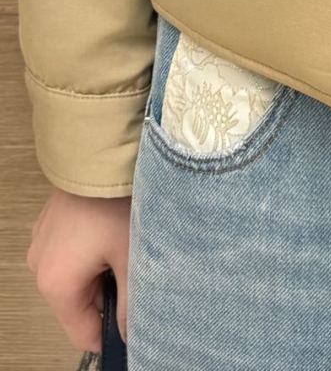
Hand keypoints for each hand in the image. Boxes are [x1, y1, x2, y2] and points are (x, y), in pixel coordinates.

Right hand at [26, 188, 130, 349]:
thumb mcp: (132, 256)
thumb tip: (132, 332)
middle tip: (137, 271)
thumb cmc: (115, 201)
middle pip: (79, 303)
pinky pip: (71, 252)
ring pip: (77, 276)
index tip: (136, 320)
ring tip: (127, 245)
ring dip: (101, 270)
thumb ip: (132, 303)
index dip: (111, 333)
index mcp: (57, 284)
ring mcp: (42, 243)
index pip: (83, 333)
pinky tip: (113, 229)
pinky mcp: (50, 224)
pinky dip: (92, 250)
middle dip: (109, 294)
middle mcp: (40, 267)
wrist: (101, 150)